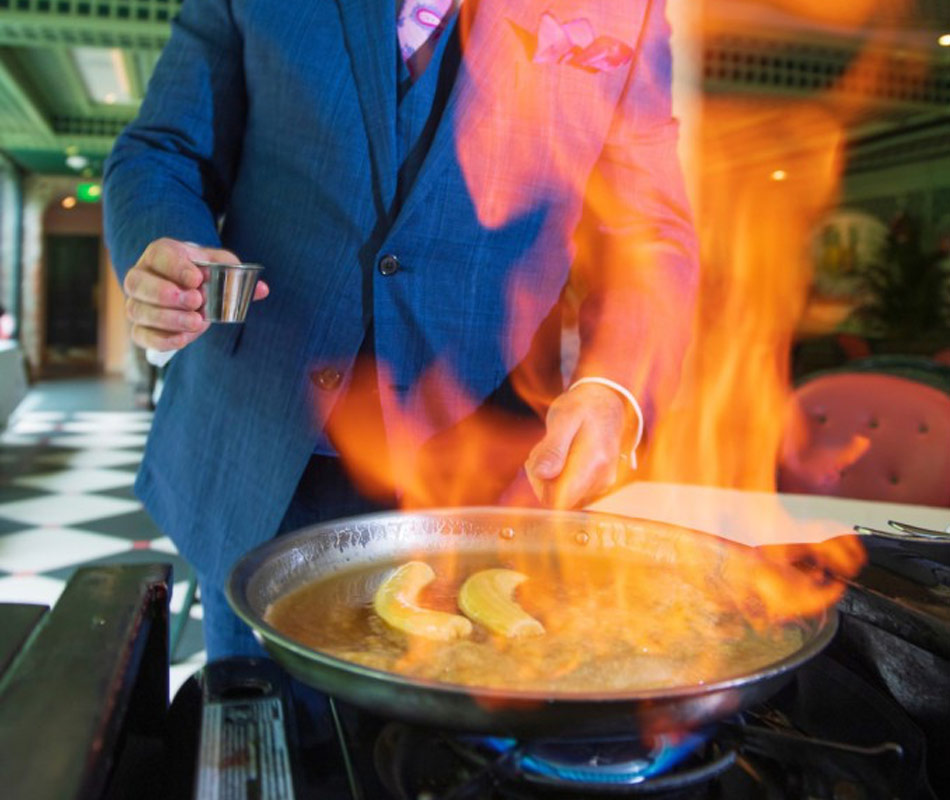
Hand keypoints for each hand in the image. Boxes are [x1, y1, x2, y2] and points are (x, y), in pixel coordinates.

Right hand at [123, 237, 269, 350]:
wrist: (189, 290)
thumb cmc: (203, 275)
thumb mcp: (220, 267)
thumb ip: (238, 274)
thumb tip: (262, 289)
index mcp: (160, 254)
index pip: (159, 255)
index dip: (175, 266)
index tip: (197, 278)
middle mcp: (141, 276)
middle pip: (137, 283)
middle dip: (166, 293)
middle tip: (196, 301)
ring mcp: (137, 303)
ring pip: (138, 310)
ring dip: (168, 318)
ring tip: (197, 322)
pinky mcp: (140, 327)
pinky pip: (140, 335)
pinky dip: (162, 339)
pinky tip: (184, 339)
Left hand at [525, 383, 629, 508]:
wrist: (606, 402)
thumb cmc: (584, 407)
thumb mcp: (564, 418)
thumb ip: (554, 447)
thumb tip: (542, 474)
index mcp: (595, 464)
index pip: (559, 499)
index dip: (541, 484)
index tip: (540, 459)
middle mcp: (602, 480)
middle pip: (556, 498)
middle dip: (542, 475)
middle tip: (546, 445)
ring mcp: (601, 484)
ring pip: (560, 495)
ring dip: (548, 473)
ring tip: (556, 446)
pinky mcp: (596, 485)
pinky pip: (568, 490)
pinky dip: (558, 474)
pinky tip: (562, 453)